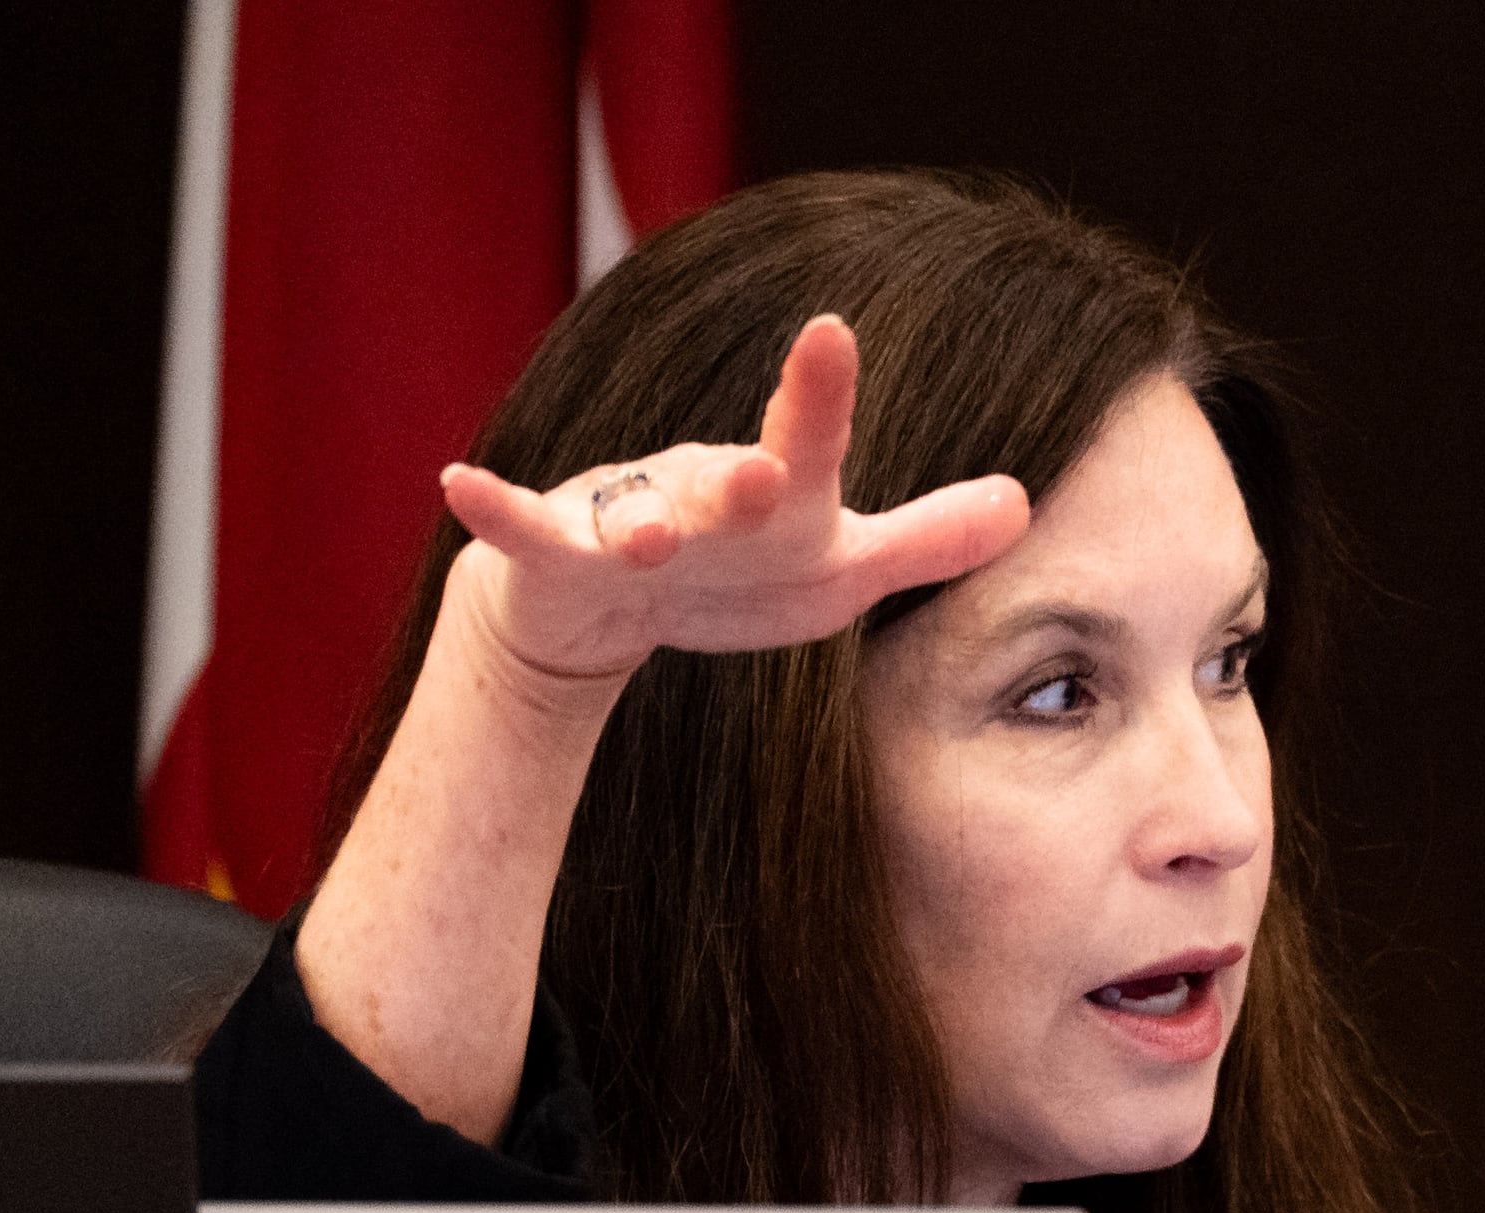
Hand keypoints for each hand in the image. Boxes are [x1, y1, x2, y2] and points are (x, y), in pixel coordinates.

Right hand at [432, 314, 1031, 685]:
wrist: (605, 609)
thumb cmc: (738, 580)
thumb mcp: (839, 573)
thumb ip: (927, 540)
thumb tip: (1025, 503)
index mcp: (776, 493)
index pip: (809, 444)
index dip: (819, 395)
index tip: (832, 330)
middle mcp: (701, 492)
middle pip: (724, 485)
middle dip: (740, 482)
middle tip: (767, 470)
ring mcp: (622, 520)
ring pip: (630, 519)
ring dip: (639, 524)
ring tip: (656, 534)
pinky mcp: (552, 557)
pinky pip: (522, 533)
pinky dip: (493, 508)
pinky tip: (459, 483)